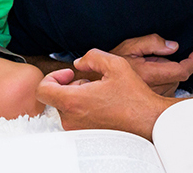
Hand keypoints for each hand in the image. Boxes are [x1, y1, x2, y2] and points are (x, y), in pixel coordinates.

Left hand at [37, 49, 180, 138]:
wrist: (149, 120)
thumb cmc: (134, 96)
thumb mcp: (115, 64)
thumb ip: (91, 56)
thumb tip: (78, 63)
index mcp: (73, 101)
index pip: (42, 90)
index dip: (53, 77)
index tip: (69, 74)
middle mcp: (72, 119)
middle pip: (56, 97)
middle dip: (69, 86)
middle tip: (90, 82)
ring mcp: (79, 129)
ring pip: (66, 107)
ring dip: (77, 96)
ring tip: (99, 93)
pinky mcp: (86, 135)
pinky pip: (76, 117)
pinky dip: (84, 107)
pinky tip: (102, 103)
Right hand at [108, 34, 192, 96]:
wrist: (93, 86)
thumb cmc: (107, 66)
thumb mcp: (128, 46)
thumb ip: (152, 43)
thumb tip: (173, 47)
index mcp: (150, 74)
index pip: (182, 70)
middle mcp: (154, 89)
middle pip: (179, 77)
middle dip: (175, 65)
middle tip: (157, 59)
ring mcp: (152, 98)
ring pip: (173, 85)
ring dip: (169, 75)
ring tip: (149, 69)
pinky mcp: (149, 104)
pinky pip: (166, 92)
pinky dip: (164, 83)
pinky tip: (149, 79)